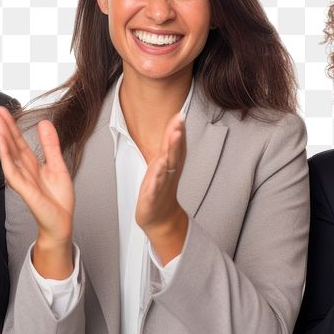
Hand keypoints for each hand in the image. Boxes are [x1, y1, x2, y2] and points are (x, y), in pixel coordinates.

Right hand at [0, 107, 74, 278]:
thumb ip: (50, 145)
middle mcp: (23, 169)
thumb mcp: (58, 165)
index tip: (1, 110)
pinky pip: (11, 169)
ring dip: (0, 137)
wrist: (61, 222)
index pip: (18, 140)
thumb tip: (45, 123)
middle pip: (10, 144)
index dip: (11, 124)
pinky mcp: (23, 188)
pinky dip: (5, 155)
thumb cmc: (58, 199)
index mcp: (30, 163)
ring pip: (8, 154)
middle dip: (2, 126)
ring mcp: (21, 178)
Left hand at [136, 113, 188, 265]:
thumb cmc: (160, 189)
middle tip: (180, 122)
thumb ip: (169, 144)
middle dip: (176, 137)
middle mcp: (169, 172)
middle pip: (174, 152)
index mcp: (171, 163)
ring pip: (167, 166)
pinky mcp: (153, 196)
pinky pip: (156, 186)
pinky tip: (159, 170)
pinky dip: (157, 178)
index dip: (177, 129)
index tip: (180, 115)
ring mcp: (162, 184)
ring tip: (174, 138)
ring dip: (171, 152)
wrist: (160, 218)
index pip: (175, 144)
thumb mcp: (164, 163)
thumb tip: (175, 125)